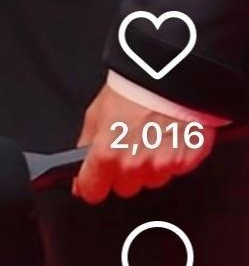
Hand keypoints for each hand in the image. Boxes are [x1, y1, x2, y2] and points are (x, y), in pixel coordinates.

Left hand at [73, 80, 214, 202]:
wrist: (170, 74)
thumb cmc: (133, 89)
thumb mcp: (96, 114)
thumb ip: (86, 147)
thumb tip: (79, 174)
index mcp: (107, 153)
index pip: (92, 191)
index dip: (92, 185)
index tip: (94, 182)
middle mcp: (134, 164)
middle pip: (124, 188)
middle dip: (124, 173)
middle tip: (130, 146)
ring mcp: (162, 165)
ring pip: (151, 181)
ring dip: (150, 166)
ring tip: (152, 137)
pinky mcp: (187, 161)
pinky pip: (175, 170)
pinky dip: (172, 158)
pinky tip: (169, 137)